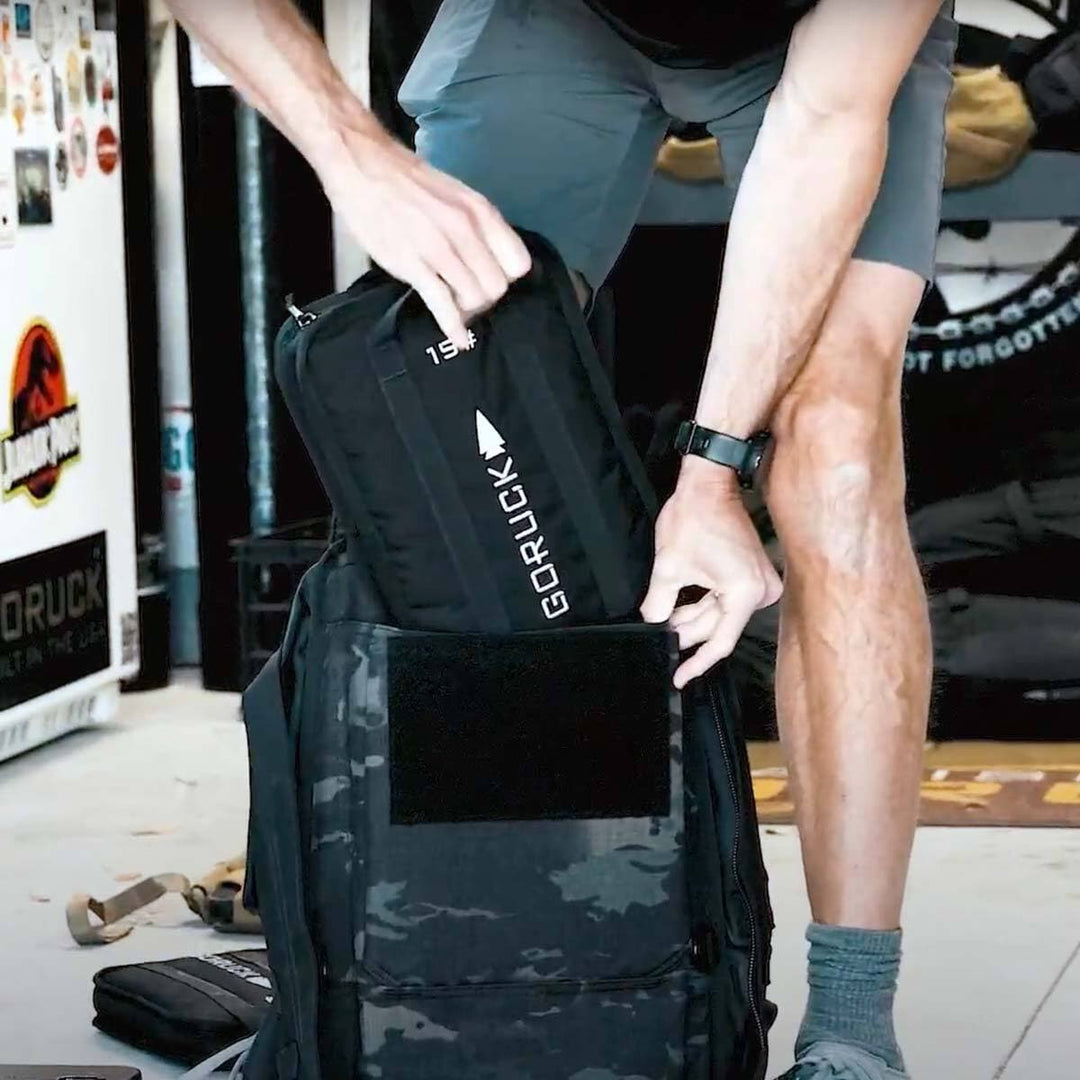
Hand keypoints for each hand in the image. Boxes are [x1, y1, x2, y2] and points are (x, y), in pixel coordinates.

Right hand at [318, 123, 531, 348]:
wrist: (363, 166)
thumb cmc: (408, 183)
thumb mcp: (456, 196)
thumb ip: (477, 226)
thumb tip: (490, 258)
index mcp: (480, 212)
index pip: (518, 263)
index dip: (507, 277)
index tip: (491, 279)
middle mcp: (465, 230)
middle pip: (498, 286)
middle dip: (487, 297)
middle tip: (470, 296)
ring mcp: (440, 249)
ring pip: (476, 298)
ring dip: (468, 310)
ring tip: (456, 307)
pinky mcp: (413, 265)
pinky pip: (442, 305)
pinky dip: (453, 327)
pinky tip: (459, 339)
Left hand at [641, 462, 782, 688]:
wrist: (708, 482)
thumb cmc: (693, 517)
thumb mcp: (669, 566)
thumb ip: (659, 604)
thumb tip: (653, 627)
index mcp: (745, 593)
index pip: (720, 641)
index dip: (696, 661)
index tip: (679, 676)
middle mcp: (760, 591)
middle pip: (720, 626)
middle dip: (689, 634)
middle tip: (662, 645)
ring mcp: (759, 582)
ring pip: (721, 614)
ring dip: (693, 619)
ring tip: (665, 623)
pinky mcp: (752, 574)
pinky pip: (725, 600)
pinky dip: (703, 605)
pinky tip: (679, 612)